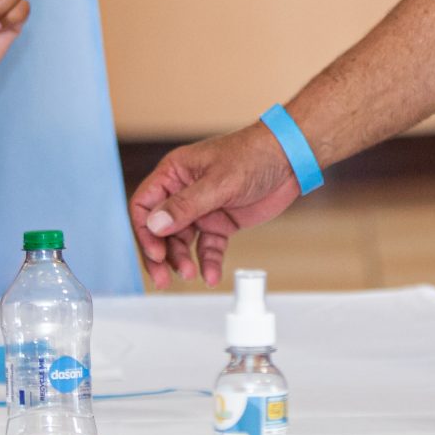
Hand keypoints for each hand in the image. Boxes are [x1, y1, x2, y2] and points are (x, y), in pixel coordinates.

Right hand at [129, 125, 303, 288]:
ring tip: (192, 274)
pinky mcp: (220, 223)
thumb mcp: (218, 182)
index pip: (144, 205)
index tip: (156, 253)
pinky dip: (208, 262)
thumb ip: (186, 205)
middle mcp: (183, 192)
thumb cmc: (254, 155)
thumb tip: (155, 224)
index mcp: (174, 173)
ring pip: (182, 242)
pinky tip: (210, 276)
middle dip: (161, 255)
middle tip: (163, 278)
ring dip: (183, 260)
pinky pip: (208, 247)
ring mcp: (202, 209)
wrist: (290, 160)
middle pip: (160, 229)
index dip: (145, 231)